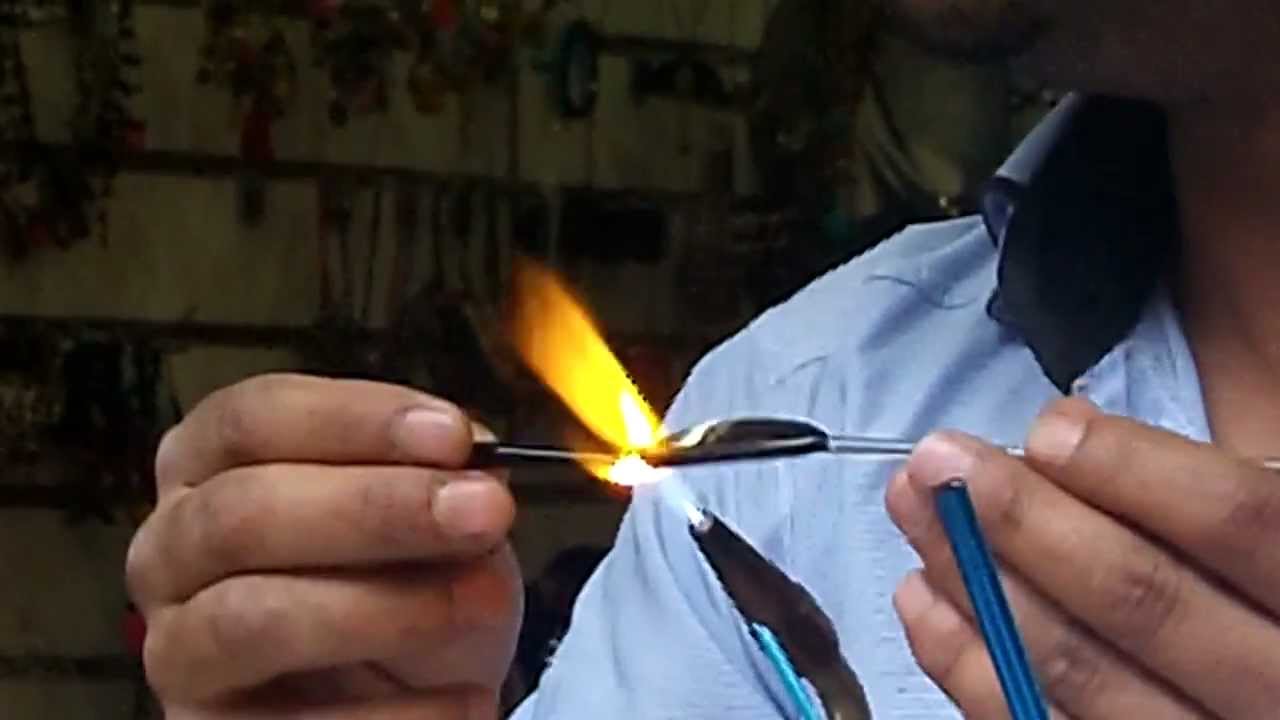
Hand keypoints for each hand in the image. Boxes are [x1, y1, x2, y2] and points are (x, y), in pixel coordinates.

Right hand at [126, 374, 521, 718]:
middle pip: (244, 510)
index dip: (355, 420)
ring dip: (383, 607)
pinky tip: (466, 696)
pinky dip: (400, 712)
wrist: (418, 696)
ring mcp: (177, 649)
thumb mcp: (436, 519)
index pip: (253, 417)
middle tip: (485, 510)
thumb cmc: (413, 582)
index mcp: (208, 463)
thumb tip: (467, 465)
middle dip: (377, 507)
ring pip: (254, 617)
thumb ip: (438, 482)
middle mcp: (171, 549)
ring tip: (481, 600)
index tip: (455, 436)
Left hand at [885, 397, 1279, 718]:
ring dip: (980, 581)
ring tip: (914, 512)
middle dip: (1025, 520)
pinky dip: (970, 667)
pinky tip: (923, 605)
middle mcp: (1276, 687)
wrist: (1258, 696)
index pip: (1242, 521)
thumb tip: (1069, 431)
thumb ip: (1208, 490)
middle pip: (1145, 598)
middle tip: (939, 463)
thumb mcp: (1274, 531)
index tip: (1047, 430)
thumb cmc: (1260, 595)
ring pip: (1083, 669)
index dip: (1138, 470)